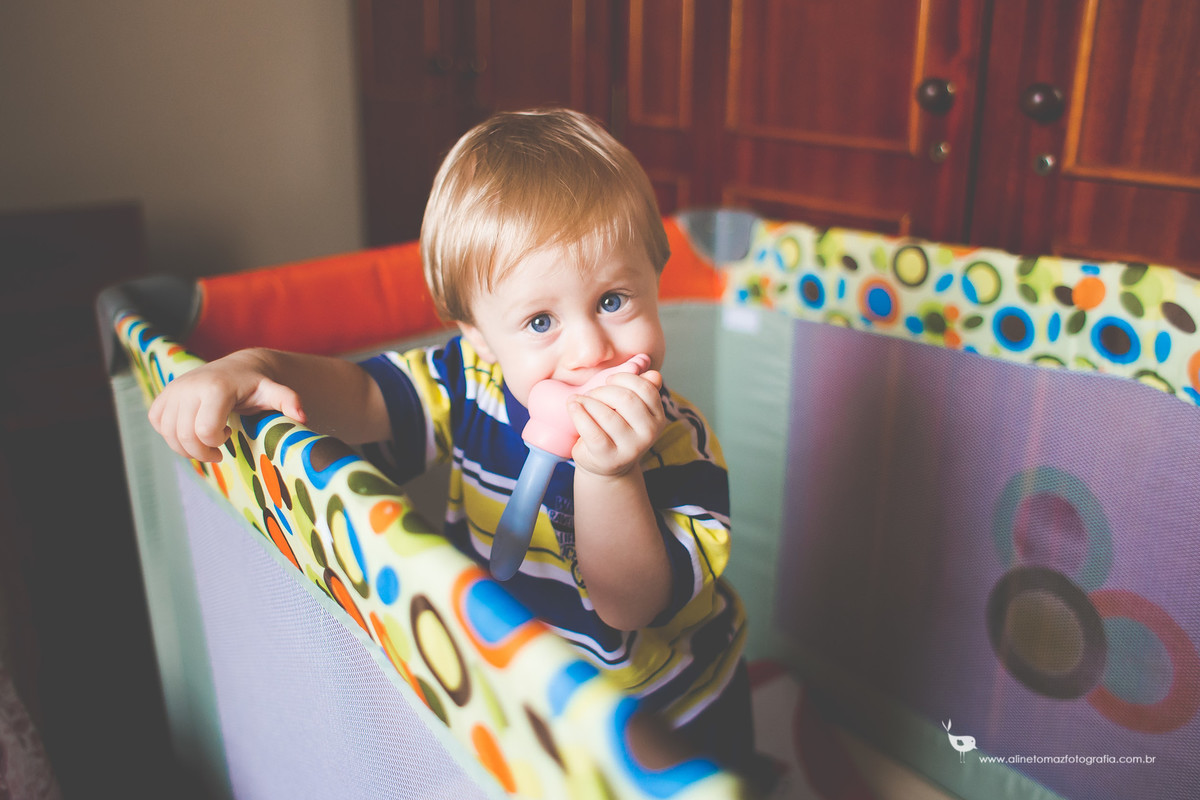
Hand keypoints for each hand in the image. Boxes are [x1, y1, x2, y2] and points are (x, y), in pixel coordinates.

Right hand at [148, 349, 305, 461]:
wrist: (237, 368)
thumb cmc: (256, 385)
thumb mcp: (273, 392)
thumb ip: (288, 401)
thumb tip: (302, 416)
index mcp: (215, 388)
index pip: (205, 431)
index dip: (216, 443)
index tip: (228, 435)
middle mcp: (189, 386)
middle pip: (185, 437)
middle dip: (202, 451)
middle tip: (218, 449)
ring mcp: (173, 390)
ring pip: (169, 434)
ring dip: (186, 447)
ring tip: (205, 439)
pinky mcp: (163, 396)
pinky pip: (157, 424)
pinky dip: (171, 434)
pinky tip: (190, 429)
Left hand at [567, 370, 665, 476]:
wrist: (605, 464)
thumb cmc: (617, 428)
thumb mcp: (631, 409)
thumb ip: (641, 390)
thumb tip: (653, 374)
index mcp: (658, 417)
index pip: (645, 388)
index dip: (623, 378)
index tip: (609, 381)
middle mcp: (649, 434)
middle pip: (626, 399)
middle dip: (603, 390)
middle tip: (592, 394)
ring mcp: (631, 448)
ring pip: (607, 414)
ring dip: (588, 401)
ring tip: (578, 401)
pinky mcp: (609, 457)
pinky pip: (592, 431)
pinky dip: (578, 414)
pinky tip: (573, 406)